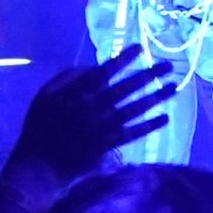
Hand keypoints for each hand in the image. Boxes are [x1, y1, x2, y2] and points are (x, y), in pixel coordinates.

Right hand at [0, 45, 182, 187]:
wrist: (38, 165)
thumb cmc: (40, 126)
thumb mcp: (45, 95)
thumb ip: (67, 78)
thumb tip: (92, 66)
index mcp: (77, 93)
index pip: (105, 71)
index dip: (123, 59)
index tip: (141, 48)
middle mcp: (94, 107)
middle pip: (127, 88)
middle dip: (149, 75)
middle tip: (168, 66)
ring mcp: (103, 127)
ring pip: (135, 109)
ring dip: (156, 97)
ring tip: (175, 87)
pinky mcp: (108, 145)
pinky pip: (133, 133)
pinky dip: (149, 126)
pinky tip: (165, 117)